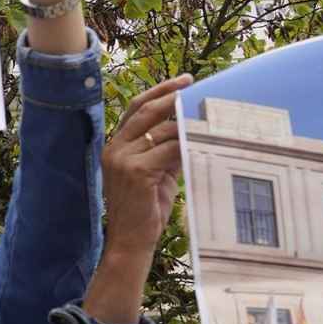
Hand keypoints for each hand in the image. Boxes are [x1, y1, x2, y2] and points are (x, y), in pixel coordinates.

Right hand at [100, 75, 192, 262]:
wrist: (130, 242)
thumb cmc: (144, 211)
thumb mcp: (156, 174)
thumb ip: (167, 151)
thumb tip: (192, 129)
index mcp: (115, 147)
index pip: (135, 109)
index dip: (158, 92)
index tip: (182, 81)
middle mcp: (114, 149)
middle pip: (145, 111)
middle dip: (172, 95)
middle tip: (194, 86)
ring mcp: (123, 160)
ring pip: (162, 130)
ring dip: (187, 124)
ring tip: (208, 119)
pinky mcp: (136, 172)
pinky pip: (169, 150)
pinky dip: (187, 144)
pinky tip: (202, 143)